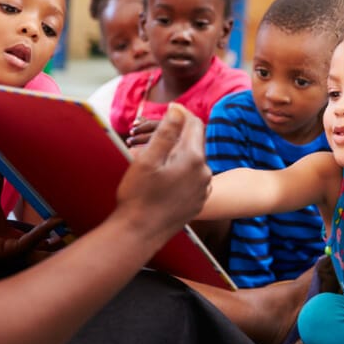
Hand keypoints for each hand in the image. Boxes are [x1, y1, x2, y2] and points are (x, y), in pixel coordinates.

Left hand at [0, 164, 64, 264]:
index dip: (60, 228)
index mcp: (18, 237)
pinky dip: (44, 232)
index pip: (44, 236)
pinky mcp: (8, 253)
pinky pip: (31, 243)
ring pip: (45, 250)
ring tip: (74, 222)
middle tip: (84, 224)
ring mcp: (16, 251)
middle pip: (50, 248)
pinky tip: (55, 221)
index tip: (74, 214)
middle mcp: (20, 246)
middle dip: (67, 241)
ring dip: (60, 240)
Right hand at [116, 103, 210, 243]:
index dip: (182, 114)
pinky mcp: (198, 202)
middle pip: (195, 142)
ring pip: (194, 161)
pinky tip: (164, 179)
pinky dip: (181, 172)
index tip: (169, 110)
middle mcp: (204, 173)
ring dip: (179, 155)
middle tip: (156, 136)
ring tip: (156, 160)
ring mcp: (203, 189)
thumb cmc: (139, 197)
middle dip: (178, 135)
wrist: (139, 234)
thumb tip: (177, 109)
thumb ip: (166, 132)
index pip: (195, 124)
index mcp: (193, 158)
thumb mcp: (148, 159)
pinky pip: (192, 179)